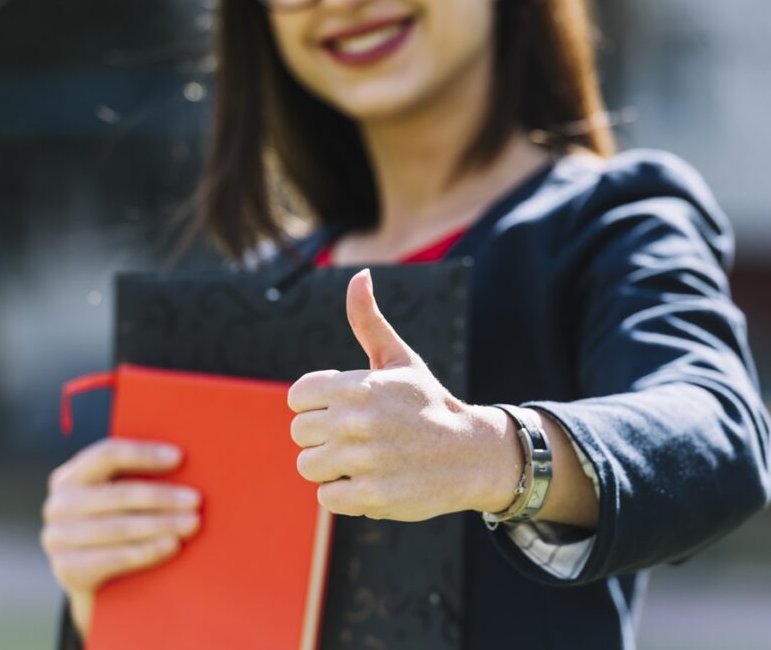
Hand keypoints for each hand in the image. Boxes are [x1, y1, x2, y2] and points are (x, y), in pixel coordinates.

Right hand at [40, 438, 201, 638]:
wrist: (96, 584)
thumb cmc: (118, 527)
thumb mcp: (118, 501)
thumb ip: (137, 478)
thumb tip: (181, 460)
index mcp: (70, 477)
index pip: (107, 455)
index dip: (143, 454)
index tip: (179, 457)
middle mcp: (59, 505)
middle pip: (119, 494)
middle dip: (162, 497)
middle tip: (195, 500)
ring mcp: (59, 538)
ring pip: (120, 527)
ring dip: (161, 524)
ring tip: (192, 523)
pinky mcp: (68, 569)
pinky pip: (115, 557)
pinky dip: (148, 551)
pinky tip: (172, 545)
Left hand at [287, 269, 522, 521]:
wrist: (472, 454)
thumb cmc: (429, 404)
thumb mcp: (400, 360)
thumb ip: (369, 321)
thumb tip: (359, 274)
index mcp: (358, 385)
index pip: (297, 396)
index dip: (316, 405)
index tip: (344, 410)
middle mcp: (358, 420)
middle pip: (300, 432)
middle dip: (323, 437)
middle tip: (357, 438)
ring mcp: (365, 459)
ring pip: (308, 465)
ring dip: (331, 467)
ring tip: (363, 460)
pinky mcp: (373, 495)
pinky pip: (327, 497)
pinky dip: (344, 494)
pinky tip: (371, 481)